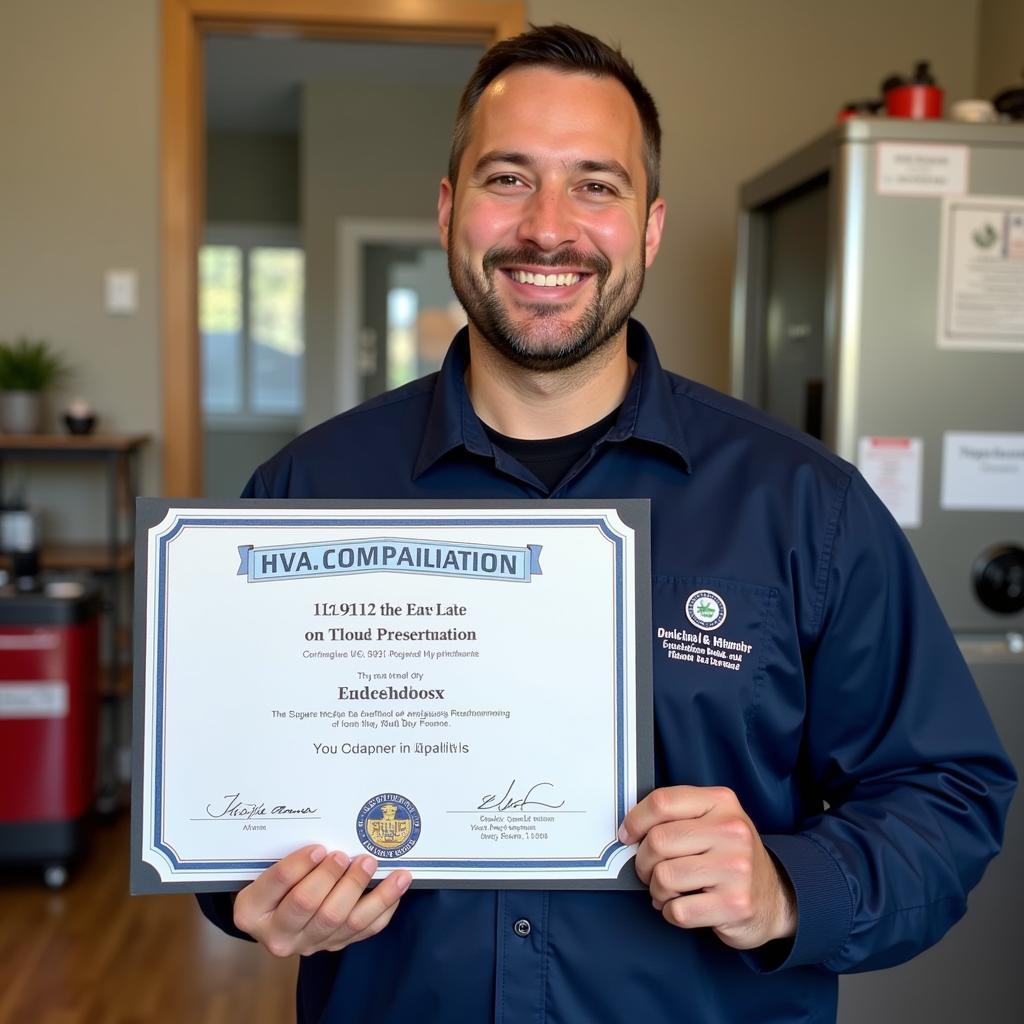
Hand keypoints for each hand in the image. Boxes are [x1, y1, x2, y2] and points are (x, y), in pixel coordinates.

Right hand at [233, 845, 410, 956]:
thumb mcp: (266, 867)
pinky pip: (364, 929)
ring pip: (340, 920)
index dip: (299, 865)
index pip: (276, 884)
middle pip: (308, 905)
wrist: (275, 915)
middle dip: (330, 877)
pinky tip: (395, 884)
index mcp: (252, 910)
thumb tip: (327, 835)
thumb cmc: (273, 882)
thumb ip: (288, 856)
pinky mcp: (334, 945)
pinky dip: (383, 905)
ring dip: (361, 888)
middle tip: (345, 855)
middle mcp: (278, 934)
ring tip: (373, 863)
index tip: (319, 848)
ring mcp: (308, 943)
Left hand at [619, 786, 795, 949]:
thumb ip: (676, 816)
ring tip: (670, 890)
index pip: (662, 802)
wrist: (775, 896)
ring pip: (664, 877)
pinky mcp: (735, 904)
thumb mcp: (712, 820)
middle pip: (658, 841)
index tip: (627, 835)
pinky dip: (671, 912)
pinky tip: (686, 905)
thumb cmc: (731, 856)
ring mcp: (736, 868)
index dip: (635, 820)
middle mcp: (732, 831)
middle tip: (651, 871)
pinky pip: (678, 910)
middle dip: (644, 862)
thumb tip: (629, 830)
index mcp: (721, 802)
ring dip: (657, 890)